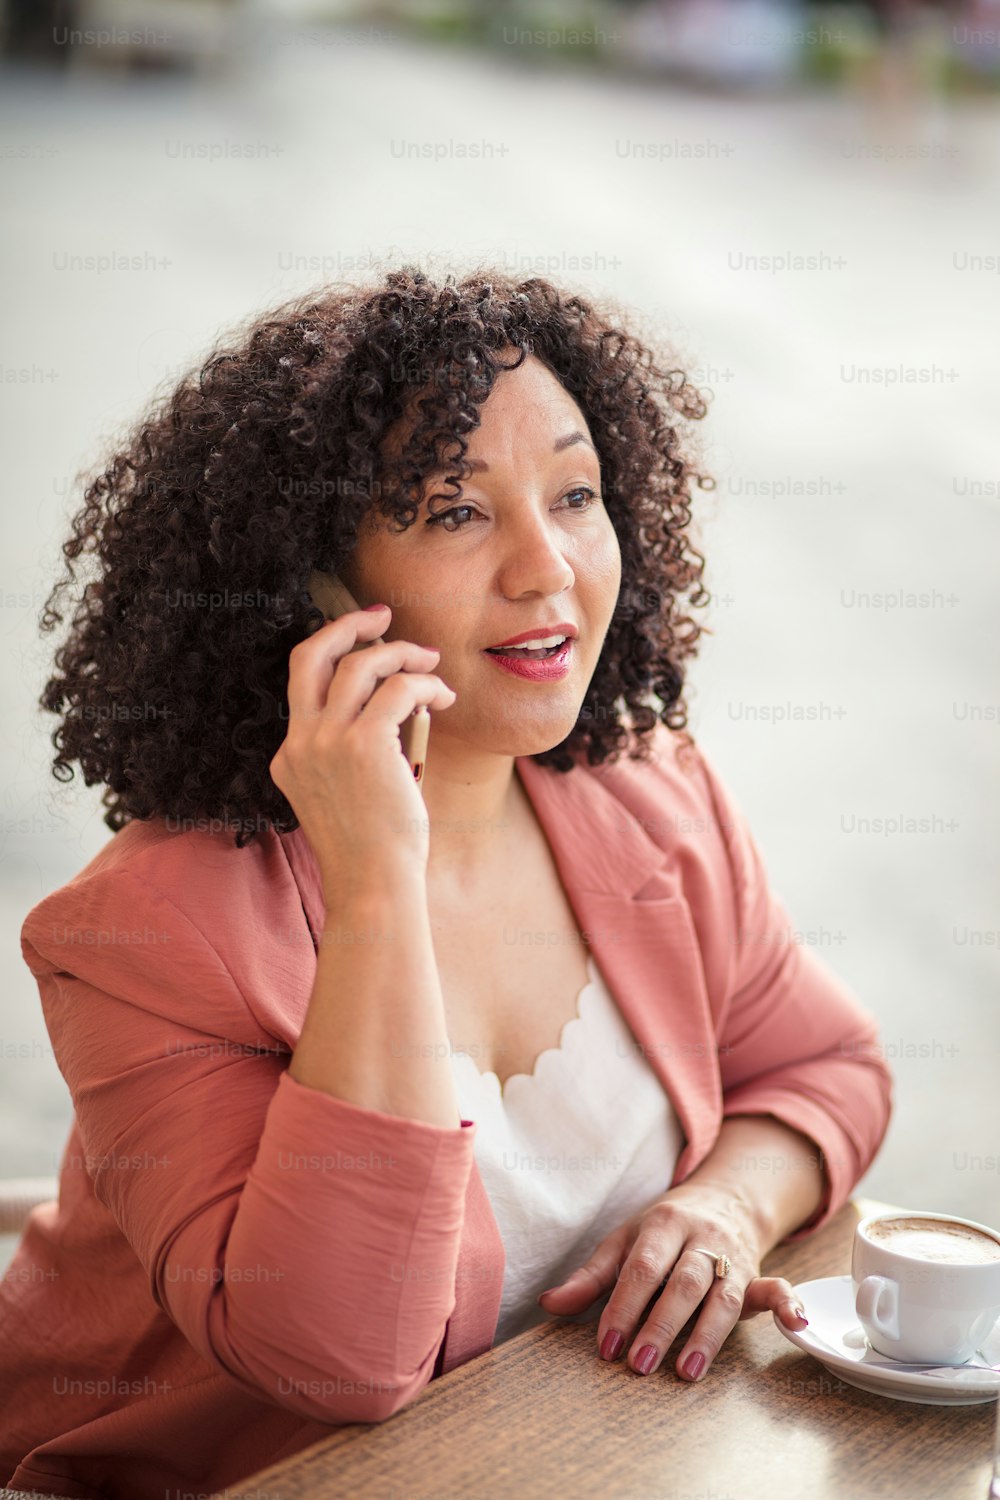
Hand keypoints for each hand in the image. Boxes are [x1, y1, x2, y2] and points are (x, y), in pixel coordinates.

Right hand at [269, 603, 455, 902]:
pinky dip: (427, 683)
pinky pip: (400, 688)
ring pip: (362, 664)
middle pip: (310, 654)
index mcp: (290, 756)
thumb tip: (399, 702)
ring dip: (402, 653)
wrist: (374, 885)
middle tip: (381, 616)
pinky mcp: (364, 744)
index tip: (367, 642)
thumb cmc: (373, 848)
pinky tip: (445, 696)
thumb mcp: (347, 795)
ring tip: (431, 662)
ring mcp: (327, 742)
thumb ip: (353, 752)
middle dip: (346, 624)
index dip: (337, 655)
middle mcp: (300, 743)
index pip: (304, 683)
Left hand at [535, 1181, 807, 1381]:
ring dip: (707, 1333)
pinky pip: (775, 1285)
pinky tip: (794, 1323)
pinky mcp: (757, 1274)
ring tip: (687, 1371)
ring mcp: (732, 1255)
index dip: (623, 1306)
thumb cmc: (661, 1230)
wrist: (722, 1198)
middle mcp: (701, 1237)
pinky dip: (787, 1303)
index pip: (641, 1267)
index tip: (606, 1346)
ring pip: (723, 1294)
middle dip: (661, 1324)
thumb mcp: (623, 1240)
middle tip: (639, 1364)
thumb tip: (548, 1304)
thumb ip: (590, 1277)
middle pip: (682, 1282)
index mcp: (662, 1224)